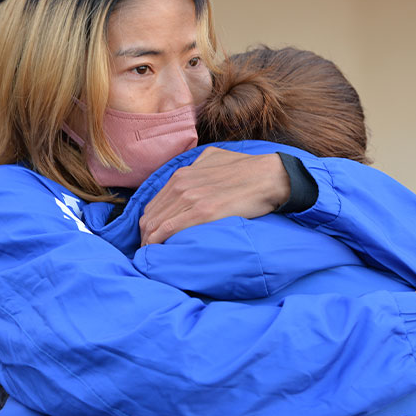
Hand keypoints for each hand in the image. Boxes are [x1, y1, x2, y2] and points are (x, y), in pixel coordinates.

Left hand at [140, 146, 289, 244]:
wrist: (269, 176)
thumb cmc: (247, 168)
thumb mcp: (215, 158)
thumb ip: (198, 166)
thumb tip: (193, 171)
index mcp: (181, 175)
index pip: (153, 205)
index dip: (150, 223)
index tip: (152, 237)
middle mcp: (181, 184)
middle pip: (150, 216)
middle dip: (146, 236)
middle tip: (149, 252)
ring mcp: (190, 198)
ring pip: (156, 225)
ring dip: (150, 243)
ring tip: (152, 257)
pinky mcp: (202, 212)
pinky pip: (169, 230)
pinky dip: (159, 242)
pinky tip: (158, 252)